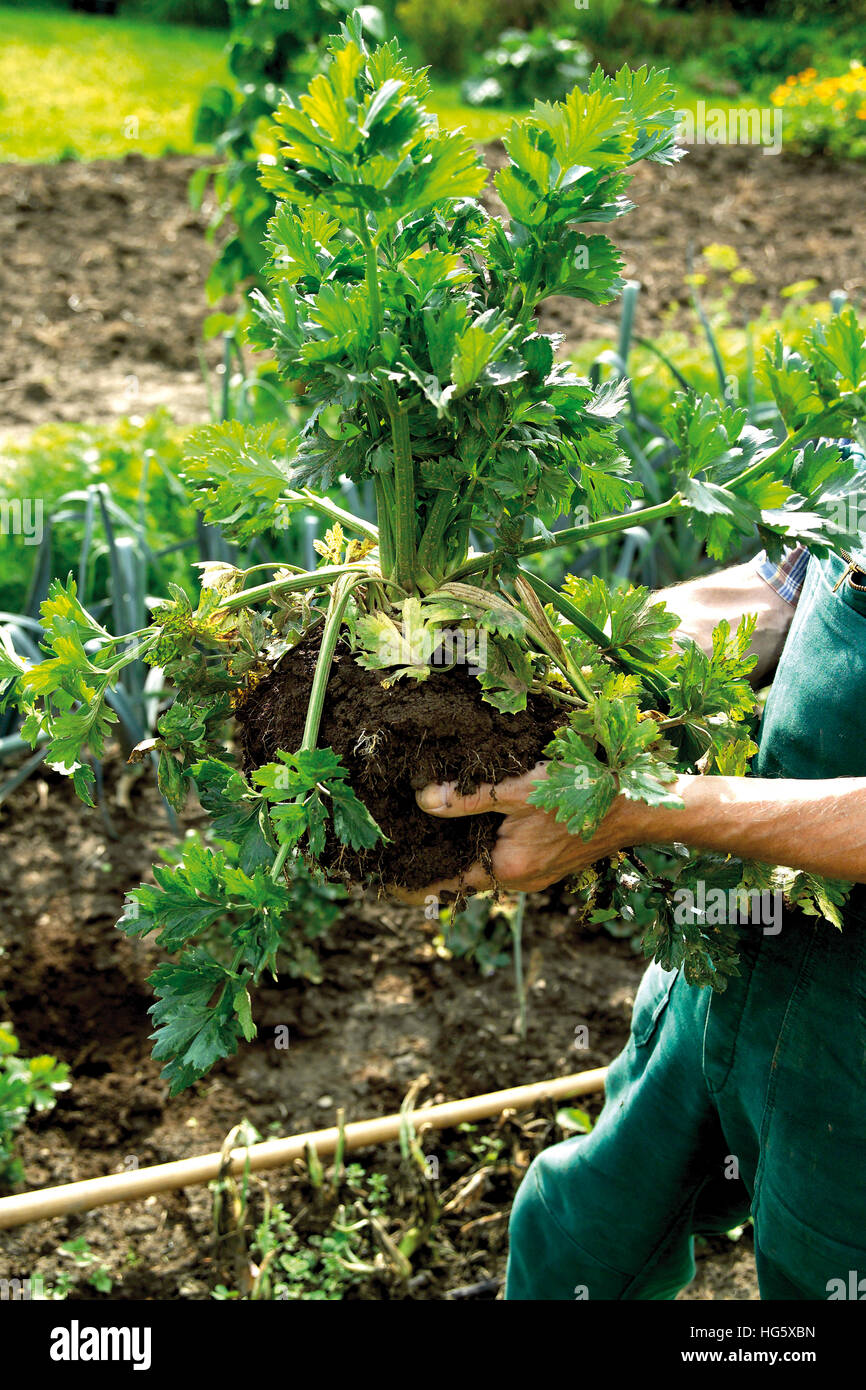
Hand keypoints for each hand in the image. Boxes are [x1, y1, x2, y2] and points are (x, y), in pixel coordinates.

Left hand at [399, 761, 642, 903]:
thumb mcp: (519, 789)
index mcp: (508, 869)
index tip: (384, 881)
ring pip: (487, 866)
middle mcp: (521, 880)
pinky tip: (476, 823)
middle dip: (434, 863)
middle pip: (465, 875)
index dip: (414, 882)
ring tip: (427, 836)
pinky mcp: (550, 862)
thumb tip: (424, 799)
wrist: (640, 806)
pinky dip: (485, 846)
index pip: (447, 883)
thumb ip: (469, 797)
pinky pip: (506, 859)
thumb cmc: (582, 794)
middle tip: (397, 849)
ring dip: (461, 853)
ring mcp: (538, 874)